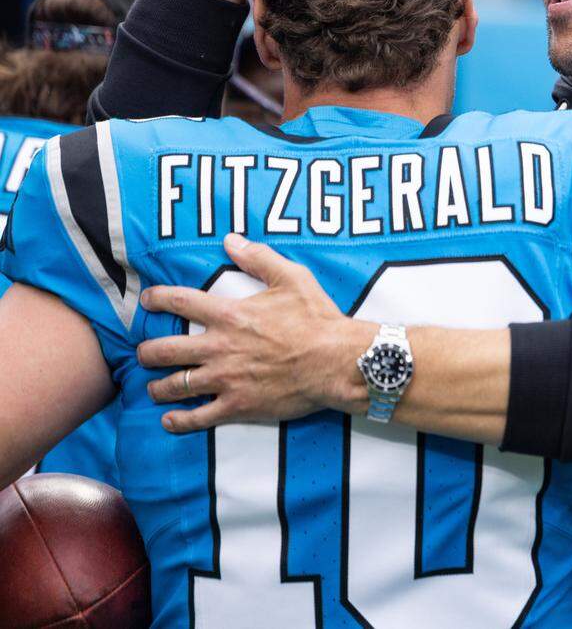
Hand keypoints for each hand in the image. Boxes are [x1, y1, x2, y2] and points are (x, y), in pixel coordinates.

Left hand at [136, 234, 373, 432]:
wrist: (336, 361)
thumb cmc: (317, 319)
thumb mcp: (293, 278)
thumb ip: (259, 258)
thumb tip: (231, 241)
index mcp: (230, 315)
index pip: (180, 302)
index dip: (157, 299)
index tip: (147, 300)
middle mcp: (219, 348)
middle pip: (164, 350)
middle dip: (146, 352)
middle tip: (143, 353)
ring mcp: (226, 380)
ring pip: (175, 386)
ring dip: (157, 387)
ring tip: (153, 387)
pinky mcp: (237, 406)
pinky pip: (198, 418)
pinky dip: (178, 421)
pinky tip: (169, 420)